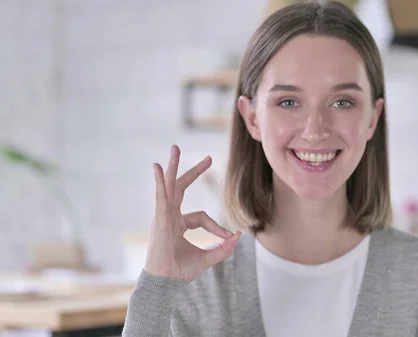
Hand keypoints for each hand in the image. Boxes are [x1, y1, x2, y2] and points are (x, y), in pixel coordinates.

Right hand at [144, 145, 240, 281]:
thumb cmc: (180, 272)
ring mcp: (163, 216)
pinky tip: (156, 167)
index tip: (229, 237)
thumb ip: (224, 248)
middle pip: (181, 188)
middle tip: (209, 158)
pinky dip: (159, 181)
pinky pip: (160, 196)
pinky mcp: (160, 219)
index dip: (218, 227)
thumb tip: (239, 235)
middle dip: (194, 172)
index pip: (202, 217)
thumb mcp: (208, 258)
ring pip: (169, 186)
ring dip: (173, 166)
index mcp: (178, 224)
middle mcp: (169, 216)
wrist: (165, 284)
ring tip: (175, 148)